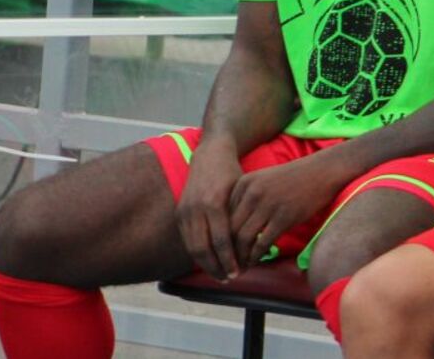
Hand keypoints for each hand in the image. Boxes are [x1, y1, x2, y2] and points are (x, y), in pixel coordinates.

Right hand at [175, 134, 243, 280]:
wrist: (210, 155)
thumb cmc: (233, 174)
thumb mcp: (243, 192)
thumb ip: (243, 217)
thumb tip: (255, 246)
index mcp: (214, 203)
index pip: (221, 240)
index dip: (230, 259)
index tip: (239, 273)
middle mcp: (196, 208)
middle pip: (203, 248)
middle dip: (216, 267)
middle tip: (229, 279)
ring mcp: (185, 211)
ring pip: (192, 247)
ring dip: (205, 265)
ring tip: (220, 275)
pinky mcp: (179, 213)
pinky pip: (186, 239)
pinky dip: (196, 254)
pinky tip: (208, 261)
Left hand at [227, 152, 347, 266]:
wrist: (322, 171)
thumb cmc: (293, 178)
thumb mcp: (263, 181)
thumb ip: (245, 198)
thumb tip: (233, 227)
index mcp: (243, 184)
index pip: (223, 216)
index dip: (221, 236)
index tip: (222, 249)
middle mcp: (252, 193)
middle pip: (230, 229)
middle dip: (227, 250)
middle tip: (228, 263)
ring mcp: (268, 205)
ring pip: (243, 238)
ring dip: (240, 256)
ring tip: (241, 266)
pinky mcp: (284, 217)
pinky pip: (262, 243)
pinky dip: (256, 256)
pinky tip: (256, 261)